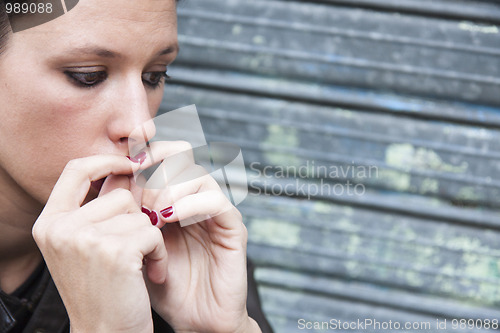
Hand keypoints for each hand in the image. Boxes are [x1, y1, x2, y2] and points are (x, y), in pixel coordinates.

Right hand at [32, 155, 167, 332]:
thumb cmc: (100, 291)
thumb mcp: (84, 246)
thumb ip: (96, 209)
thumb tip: (127, 168)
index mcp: (50, 223)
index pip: (76, 169)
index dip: (106, 161)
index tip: (130, 164)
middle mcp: (61, 228)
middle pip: (119, 195)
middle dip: (137, 220)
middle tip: (134, 250)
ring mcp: (85, 239)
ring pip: (140, 214)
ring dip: (149, 238)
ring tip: (138, 265)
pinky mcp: (115, 251)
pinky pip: (153, 232)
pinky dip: (159, 253)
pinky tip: (150, 273)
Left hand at [138, 141, 260, 332]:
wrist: (194, 320)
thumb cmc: (163, 286)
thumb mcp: (135, 245)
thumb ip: (127, 213)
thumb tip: (109, 177)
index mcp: (174, 198)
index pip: (166, 155)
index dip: (147, 149)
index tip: (126, 160)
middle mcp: (197, 199)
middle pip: (182, 155)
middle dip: (154, 168)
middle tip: (138, 194)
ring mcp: (215, 212)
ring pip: (197, 173)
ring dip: (168, 188)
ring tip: (151, 215)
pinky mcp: (232, 228)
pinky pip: (215, 201)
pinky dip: (189, 204)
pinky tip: (168, 219)